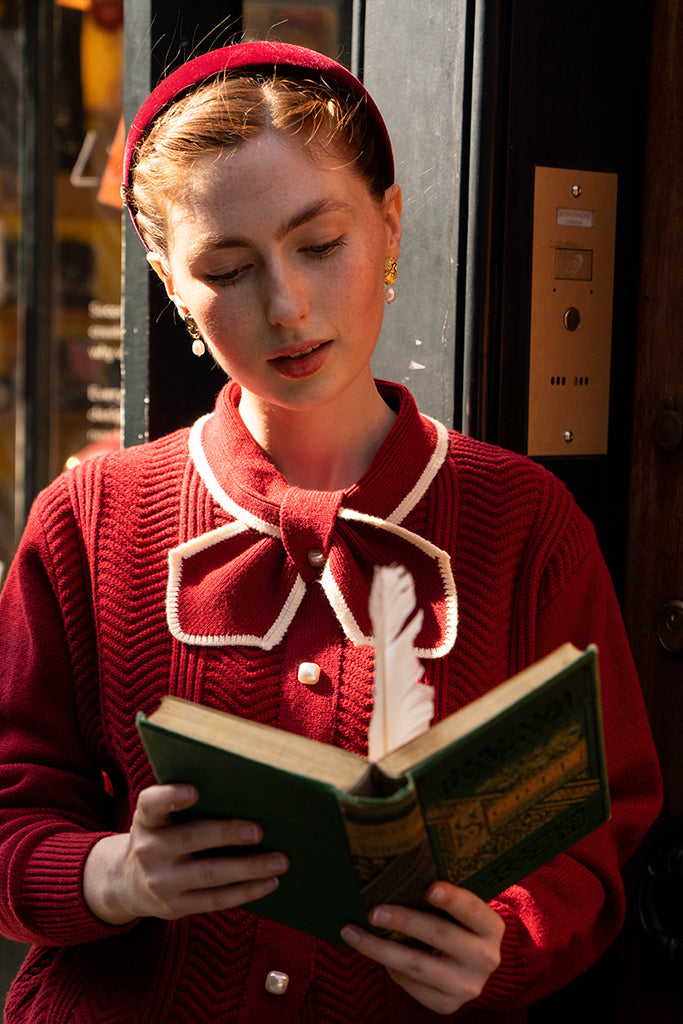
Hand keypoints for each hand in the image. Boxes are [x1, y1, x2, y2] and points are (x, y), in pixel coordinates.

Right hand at [83, 784, 288, 924]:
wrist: (127, 883)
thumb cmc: (161, 837)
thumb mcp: (158, 818)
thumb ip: (185, 806)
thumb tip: (245, 795)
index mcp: (146, 820)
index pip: (152, 804)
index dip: (171, 796)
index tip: (194, 791)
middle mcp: (149, 850)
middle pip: (191, 839)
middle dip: (227, 835)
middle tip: (259, 832)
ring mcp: (161, 882)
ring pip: (211, 874)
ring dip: (249, 868)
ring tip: (280, 861)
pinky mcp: (175, 907)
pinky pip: (216, 899)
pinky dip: (246, 891)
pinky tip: (270, 883)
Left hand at [341, 883, 503, 1014]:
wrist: (470, 965)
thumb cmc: (456, 924)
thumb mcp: (459, 911)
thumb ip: (438, 897)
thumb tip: (392, 878)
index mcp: (491, 928)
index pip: (473, 909)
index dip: (453, 899)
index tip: (430, 888)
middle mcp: (485, 959)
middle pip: (440, 936)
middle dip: (405, 921)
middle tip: (374, 911)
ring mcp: (467, 986)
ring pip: (417, 965)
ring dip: (380, 948)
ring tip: (352, 932)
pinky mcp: (447, 1005)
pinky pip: (411, 985)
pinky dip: (389, 967)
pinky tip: (371, 950)